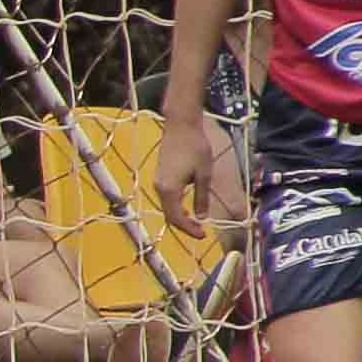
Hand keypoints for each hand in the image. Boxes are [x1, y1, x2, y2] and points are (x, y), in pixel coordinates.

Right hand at [153, 110, 224, 236]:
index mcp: (169, 189)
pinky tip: (188, 207)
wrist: (180, 126)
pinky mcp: (160, 177)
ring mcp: (158, 182)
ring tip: (196, 222)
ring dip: (180, 217)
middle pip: (169, 215)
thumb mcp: (204, 174)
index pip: (177, 217)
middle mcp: (159, 188)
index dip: (189, 229)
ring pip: (167, 207)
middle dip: (184, 226)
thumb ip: (201, 197)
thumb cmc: (195, 148)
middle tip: (201, 232)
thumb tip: (201, 217)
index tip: (203, 235)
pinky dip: (177, 207)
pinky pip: (166, 198)